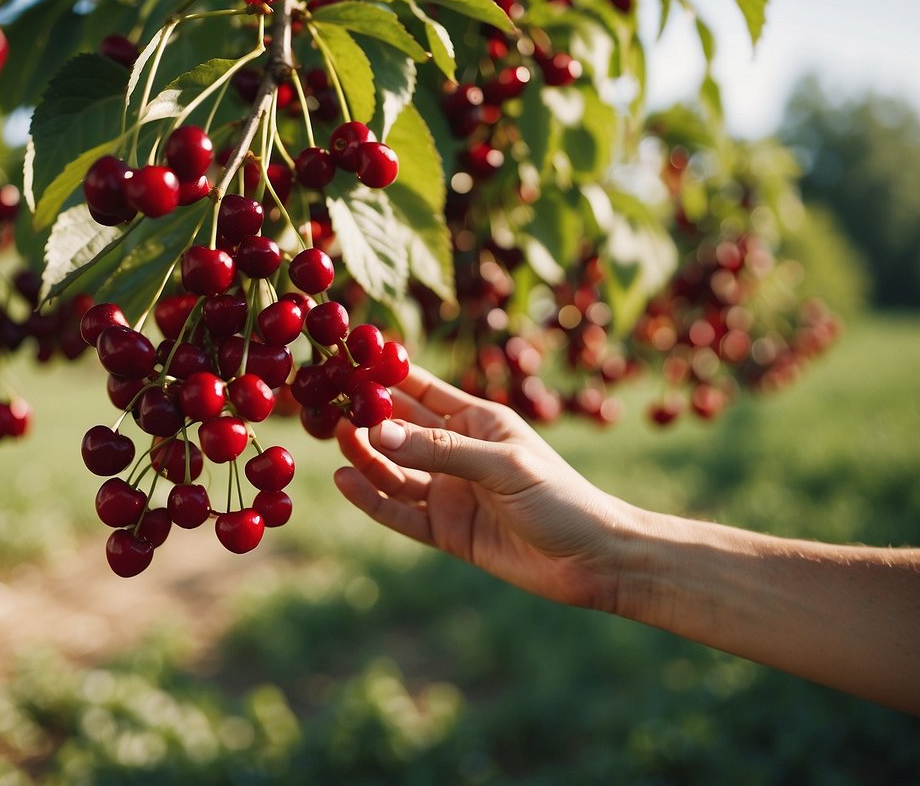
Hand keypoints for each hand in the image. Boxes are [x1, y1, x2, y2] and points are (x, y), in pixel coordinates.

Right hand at [333, 365, 642, 609]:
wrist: (594, 560)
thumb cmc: (560, 498)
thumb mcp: (502, 467)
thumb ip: (440, 450)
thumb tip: (377, 433)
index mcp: (479, 422)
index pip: (422, 390)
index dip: (385, 376)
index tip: (347, 360)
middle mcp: (460, 453)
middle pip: (401, 431)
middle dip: (366, 417)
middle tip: (326, 405)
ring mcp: (451, 493)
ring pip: (396, 471)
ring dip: (366, 457)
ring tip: (334, 440)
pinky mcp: (447, 531)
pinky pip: (401, 512)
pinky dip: (373, 499)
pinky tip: (346, 481)